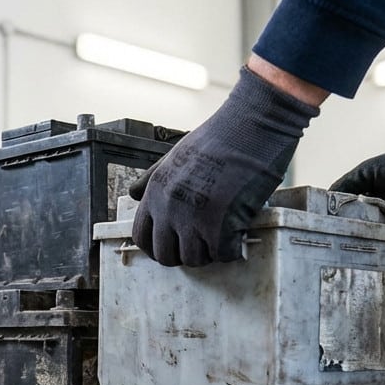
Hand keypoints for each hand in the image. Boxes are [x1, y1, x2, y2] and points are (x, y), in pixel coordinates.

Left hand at [129, 68, 318, 266]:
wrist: (252, 124)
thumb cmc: (219, 137)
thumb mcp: (174, 155)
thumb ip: (152, 179)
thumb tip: (133, 194)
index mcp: (155, 191)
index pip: (142, 238)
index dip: (159, 247)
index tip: (175, 245)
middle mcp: (168, 208)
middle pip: (166, 256)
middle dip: (185, 254)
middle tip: (203, 242)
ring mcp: (193, 218)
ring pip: (195, 259)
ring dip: (210, 253)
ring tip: (223, 233)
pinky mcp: (221, 225)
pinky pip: (224, 255)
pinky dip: (234, 248)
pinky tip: (239, 231)